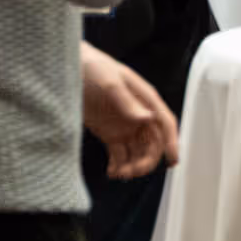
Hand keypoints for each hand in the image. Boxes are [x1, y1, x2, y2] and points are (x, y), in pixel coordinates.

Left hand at [79, 45, 177, 180]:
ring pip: (138, 152)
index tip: (172, 161)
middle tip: (132, 172)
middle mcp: (139, 114)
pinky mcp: (110, 133)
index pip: (165, 124)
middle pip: (153, 144)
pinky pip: (120, 155)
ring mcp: (125, 125)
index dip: (171, 143)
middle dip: (146, 161)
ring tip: (119, 173)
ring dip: (133, 166)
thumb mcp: (110, 82)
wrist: (68, 68)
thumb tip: (146, 118)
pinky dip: (119, 166)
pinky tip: (112, 171)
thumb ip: (128, 101)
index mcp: (145, 99)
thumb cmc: (92, 67)